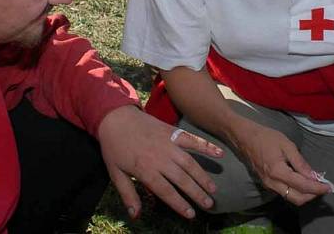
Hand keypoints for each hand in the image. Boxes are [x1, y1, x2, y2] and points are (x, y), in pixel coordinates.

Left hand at [96, 105, 222, 219]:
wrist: (115, 118)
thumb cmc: (114, 147)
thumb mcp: (115, 173)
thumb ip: (128, 194)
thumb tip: (136, 215)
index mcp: (145, 169)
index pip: (166, 191)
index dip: (179, 203)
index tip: (191, 214)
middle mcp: (160, 158)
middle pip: (182, 178)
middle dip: (196, 193)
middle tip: (209, 204)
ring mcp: (168, 143)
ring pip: (190, 162)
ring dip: (203, 176)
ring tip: (213, 189)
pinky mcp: (172, 132)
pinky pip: (192, 139)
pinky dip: (206, 146)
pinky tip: (219, 153)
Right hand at [232, 119, 329, 205]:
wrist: (244, 137)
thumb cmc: (266, 137)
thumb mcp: (286, 145)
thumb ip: (300, 162)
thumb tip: (314, 176)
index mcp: (278, 172)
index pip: (302, 186)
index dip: (317, 188)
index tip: (329, 187)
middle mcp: (273, 183)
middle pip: (297, 198)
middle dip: (312, 195)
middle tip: (323, 187)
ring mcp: (268, 185)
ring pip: (291, 198)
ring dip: (305, 195)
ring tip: (315, 185)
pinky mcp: (266, 184)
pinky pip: (284, 193)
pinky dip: (296, 191)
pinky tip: (302, 182)